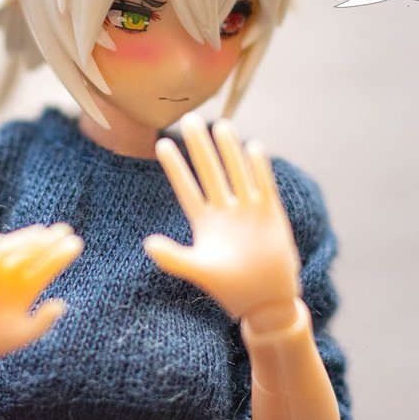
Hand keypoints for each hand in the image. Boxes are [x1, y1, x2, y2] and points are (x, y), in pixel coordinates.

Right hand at [0, 223, 82, 368]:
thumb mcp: (18, 336)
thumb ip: (41, 324)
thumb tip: (61, 304)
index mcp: (26, 288)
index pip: (48, 264)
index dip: (62, 253)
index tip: (76, 243)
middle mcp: (10, 275)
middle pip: (34, 251)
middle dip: (49, 240)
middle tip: (65, 231)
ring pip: (11, 248)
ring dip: (26, 240)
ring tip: (43, 235)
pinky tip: (11, 244)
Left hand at [144, 113, 300, 319]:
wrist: (266, 300)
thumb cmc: (230, 288)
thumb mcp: (199, 270)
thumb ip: (173, 257)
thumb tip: (147, 243)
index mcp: (204, 223)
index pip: (186, 189)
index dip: (175, 167)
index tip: (162, 144)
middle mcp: (225, 211)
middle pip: (210, 172)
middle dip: (200, 147)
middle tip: (189, 119)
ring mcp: (248, 210)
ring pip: (236, 173)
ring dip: (229, 150)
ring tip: (220, 124)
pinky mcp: (270, 213)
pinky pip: (264, 185)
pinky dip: (259, 168)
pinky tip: (253, 147)